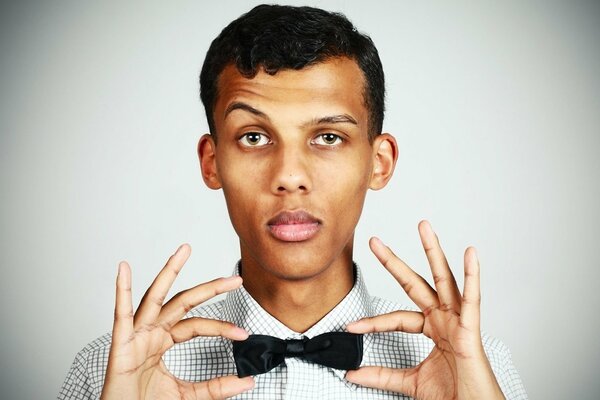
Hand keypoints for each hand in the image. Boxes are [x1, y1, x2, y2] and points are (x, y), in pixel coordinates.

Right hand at [100, 244, 254, 399]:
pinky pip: (121, 315)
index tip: (243, 334)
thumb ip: (215, 387)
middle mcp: (151, 333)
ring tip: (184, 250)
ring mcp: (135, 336)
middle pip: (183, 302)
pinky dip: (121, 291)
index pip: (197, 325)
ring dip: (169, 272)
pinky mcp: (120, 345)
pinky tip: (124, 269)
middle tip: (235, 278)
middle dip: (209, 288)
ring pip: (154, 297)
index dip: (221, 327)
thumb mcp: (187, 395)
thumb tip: (247, 383)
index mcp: (163, 341)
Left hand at [346, 221, 503, 399]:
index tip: (351, 328)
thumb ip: (382, 375)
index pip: (396, 317)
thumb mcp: (411, 382)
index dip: (373, 322)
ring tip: (424, 227)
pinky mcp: (472, 331)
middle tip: (375, 241)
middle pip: (415, 284)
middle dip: (394, 263)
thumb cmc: (454, 396)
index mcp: (433, 330)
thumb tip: (352, 373)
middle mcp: (445, 320)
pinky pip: (473, 300)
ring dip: (434, 252)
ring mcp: (459, 322)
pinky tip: (470, 254)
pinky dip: (472, 277)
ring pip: (444, 280)